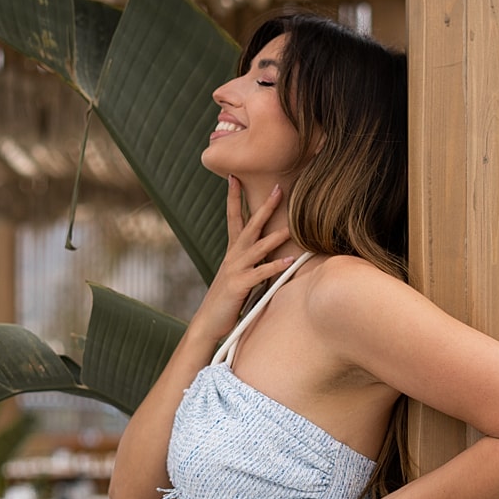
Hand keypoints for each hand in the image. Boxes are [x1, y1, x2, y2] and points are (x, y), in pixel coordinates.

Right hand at [196, 179, 296, 341]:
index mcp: (232, 251)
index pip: (233, 217)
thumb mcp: (237, 274)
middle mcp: (233, 256)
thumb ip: (250, 261)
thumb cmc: (226, 299)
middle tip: (278, 188)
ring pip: (257, 247)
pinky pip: (260, 273)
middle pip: (250, 225)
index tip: (235, 177)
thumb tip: (266, 251)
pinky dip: (276, 266)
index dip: (233, 197)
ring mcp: (235, 269)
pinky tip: (290, 261)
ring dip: (275, 236)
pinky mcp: (239, 285)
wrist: (208, 322)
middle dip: (265, 206)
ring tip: (291, 226)